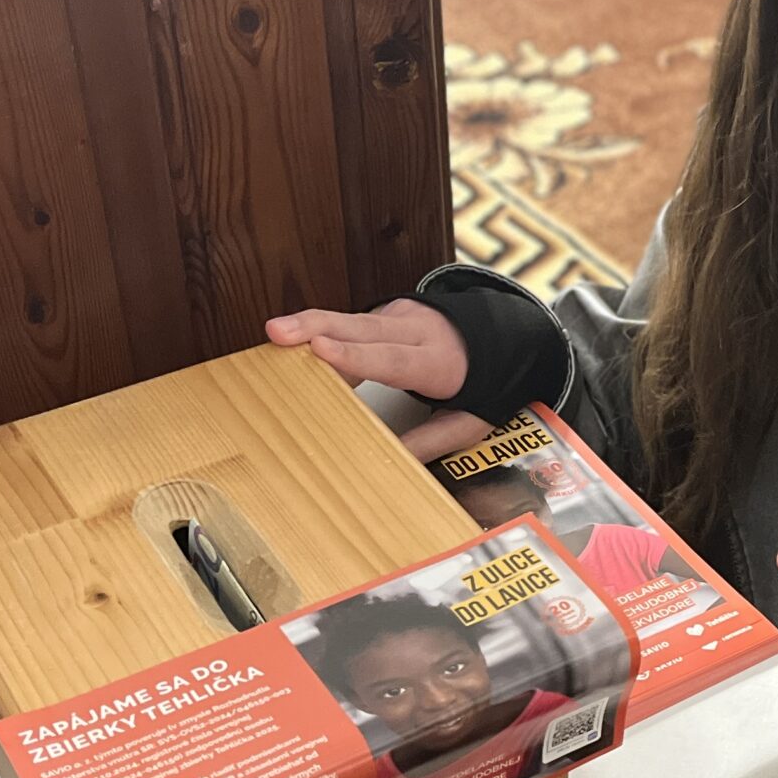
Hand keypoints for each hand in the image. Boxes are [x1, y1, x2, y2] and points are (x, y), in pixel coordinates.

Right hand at [265, 303, 492, 461]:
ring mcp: (401, 317)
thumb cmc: (483, 384)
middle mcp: (416, 332)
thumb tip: (393, 464)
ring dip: (311, 324)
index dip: (355, 356)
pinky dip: (322, 330)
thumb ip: (431, 441)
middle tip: (278, 331)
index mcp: (438, 362)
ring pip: (352, 319)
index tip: (321, 349)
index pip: (392, 358)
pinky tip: (291, 341)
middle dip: (317, 327)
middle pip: (362, 329)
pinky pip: (352, 323)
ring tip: (275, 332)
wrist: (503, 338)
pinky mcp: (387, 313)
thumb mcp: (470, 422)